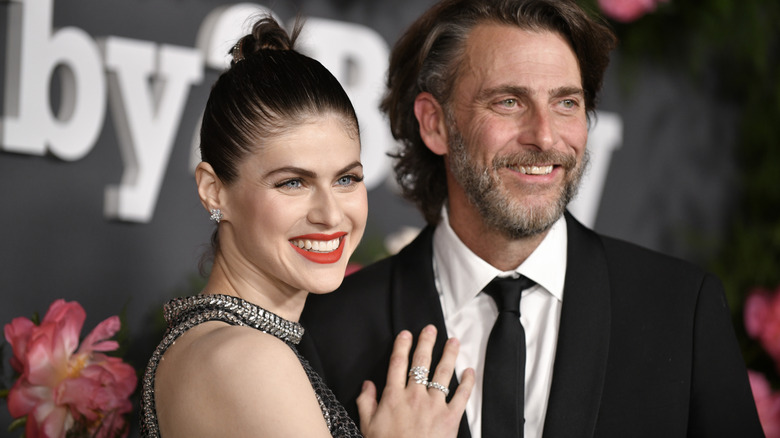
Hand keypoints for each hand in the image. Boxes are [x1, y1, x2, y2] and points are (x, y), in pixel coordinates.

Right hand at [357, 324, 474, 437]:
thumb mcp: (368, 427)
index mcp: (394, 396)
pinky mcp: (450, 417)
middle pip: (421, 362)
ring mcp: (434, 405)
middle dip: (426, 343)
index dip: (402, 346)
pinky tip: (470, 371)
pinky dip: (467, 382)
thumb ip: (366, 403)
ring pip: (443, 373)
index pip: (398, 364)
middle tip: (431, 329)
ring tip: (453, 341)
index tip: (406, 334)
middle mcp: (415, 395)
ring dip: (449, 355)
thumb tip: (367, 385)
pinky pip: (461, 396)